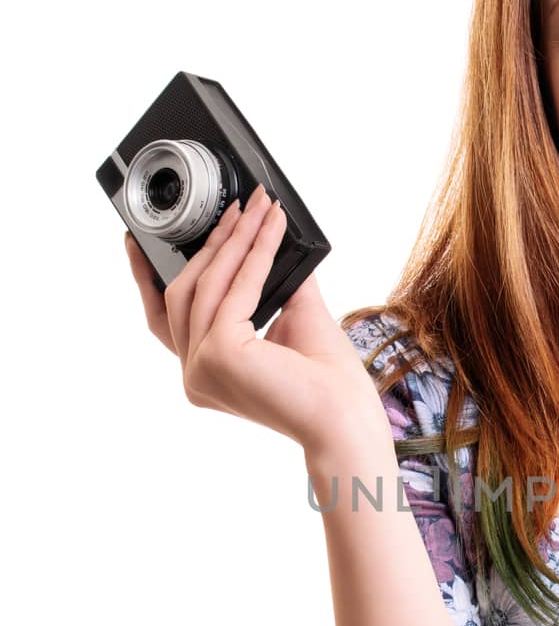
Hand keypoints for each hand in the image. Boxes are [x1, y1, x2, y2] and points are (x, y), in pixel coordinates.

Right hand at [123, 183, 384, 450]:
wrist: (347, 418)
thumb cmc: (328, 382)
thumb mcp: (292, 318)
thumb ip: (271, 280)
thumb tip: (267, 231)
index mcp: (204, 373)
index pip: (164, 319)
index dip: (148, 277)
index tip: (143, 240)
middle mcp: (194, 376)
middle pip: (183, 294)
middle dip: (210, 244)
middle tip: (236, 206)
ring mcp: (201, 368)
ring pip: (205, 285)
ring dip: (235, 240)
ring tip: (258, 208)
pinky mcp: (220, 355)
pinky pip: (234, 291)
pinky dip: (254, 255)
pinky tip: (270, 231)